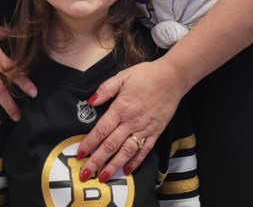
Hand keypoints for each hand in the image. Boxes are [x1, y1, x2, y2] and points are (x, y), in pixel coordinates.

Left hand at [75, 60, 185, 182]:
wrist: (172, 78)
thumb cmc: (146, 75)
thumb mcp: (122, 77)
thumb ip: (106, 89)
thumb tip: (91, 101)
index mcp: (121, 108)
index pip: (101, 130)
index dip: (90, 143)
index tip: (80, 154)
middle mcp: (131, 122)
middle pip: (111, 145)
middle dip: (97, 161)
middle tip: (85, 174)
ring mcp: (144, 129)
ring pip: (126, 152)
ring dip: (114, 166)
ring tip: (103, 177)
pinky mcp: (156, 132)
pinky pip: (144, 150)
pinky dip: (136, 162)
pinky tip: (127, 170)